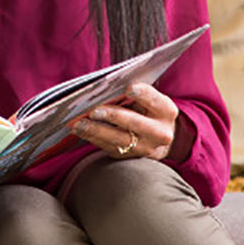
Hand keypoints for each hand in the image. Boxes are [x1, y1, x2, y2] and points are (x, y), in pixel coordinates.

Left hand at [70, 84, 191, 161]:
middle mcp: (160, 132)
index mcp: (166, 110)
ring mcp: (146, 147)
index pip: (154, 99)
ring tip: (78, 124)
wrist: (157, 138)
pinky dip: (92, 138)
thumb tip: (104, 87)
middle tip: (93, 111)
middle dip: (113, 116)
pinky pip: (109, 147)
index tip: (129, 89)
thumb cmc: (146, 109)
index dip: (142, 94)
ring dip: (95, 131)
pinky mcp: (130, 156)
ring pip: (119, 139)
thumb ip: (132, 94)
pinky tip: (79, 131)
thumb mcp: (147, 99)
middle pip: (135, 123)